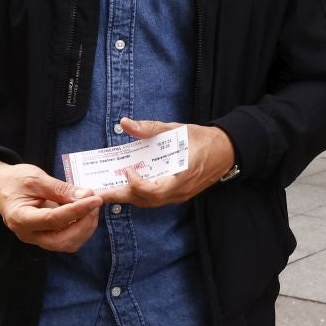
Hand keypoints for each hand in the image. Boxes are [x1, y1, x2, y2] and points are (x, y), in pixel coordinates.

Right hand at [0, 158, 101, 253]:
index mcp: (20, 218)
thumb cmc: (14, 180)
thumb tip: (87, 195)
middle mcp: (28, 234)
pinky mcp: (45, 236)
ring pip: (67, 244)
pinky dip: (81, 228)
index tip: (95, 199)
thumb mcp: (37, 178)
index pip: (53, 220)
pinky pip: (67, 239)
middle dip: (83, 224)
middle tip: (94, 203)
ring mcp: (37, 237)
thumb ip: (61, 188)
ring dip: (85, 228)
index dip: (77, 210)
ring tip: (91, 206)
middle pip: (62, 241)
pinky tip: (85, 212)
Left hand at [95, 119, 236, 208]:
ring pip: (150, 202)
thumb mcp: (178, 129)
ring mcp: (180, 195)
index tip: (128, 170)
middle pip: (147, 200)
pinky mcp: (179, 194)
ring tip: (108, 190)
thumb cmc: (204, 139)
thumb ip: (151, 128)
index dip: (138, 185)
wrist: (228, 150)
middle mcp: (180, 189)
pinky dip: (140, 195)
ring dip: (129, 197)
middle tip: (98, 192)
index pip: (156, 190)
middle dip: (121, 196)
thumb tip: (125, 123)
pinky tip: (127, 187)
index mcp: (182, 174)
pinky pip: (156, 199)